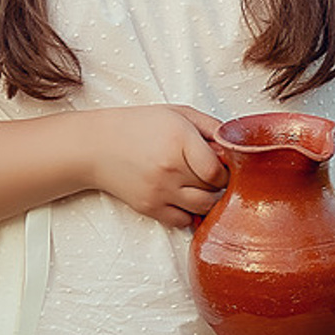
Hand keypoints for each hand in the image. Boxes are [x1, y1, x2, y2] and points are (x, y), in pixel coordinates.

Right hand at [94, 104, 226, 227]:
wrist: (96, 146)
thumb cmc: (138, 126)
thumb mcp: (178, 114)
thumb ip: (212, 127)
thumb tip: (238, 144)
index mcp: (180, 140)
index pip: (219, 170)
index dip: (228, 169)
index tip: (223, 163)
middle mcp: (170, 169)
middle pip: (215, 190)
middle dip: (219, 183)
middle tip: (211, 173)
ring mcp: (159, 191)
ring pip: (203, 208)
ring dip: (208, 199)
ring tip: (199, 185)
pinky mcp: (149, 208)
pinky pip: (183, 221)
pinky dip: (189, 213)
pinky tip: (183, 197)